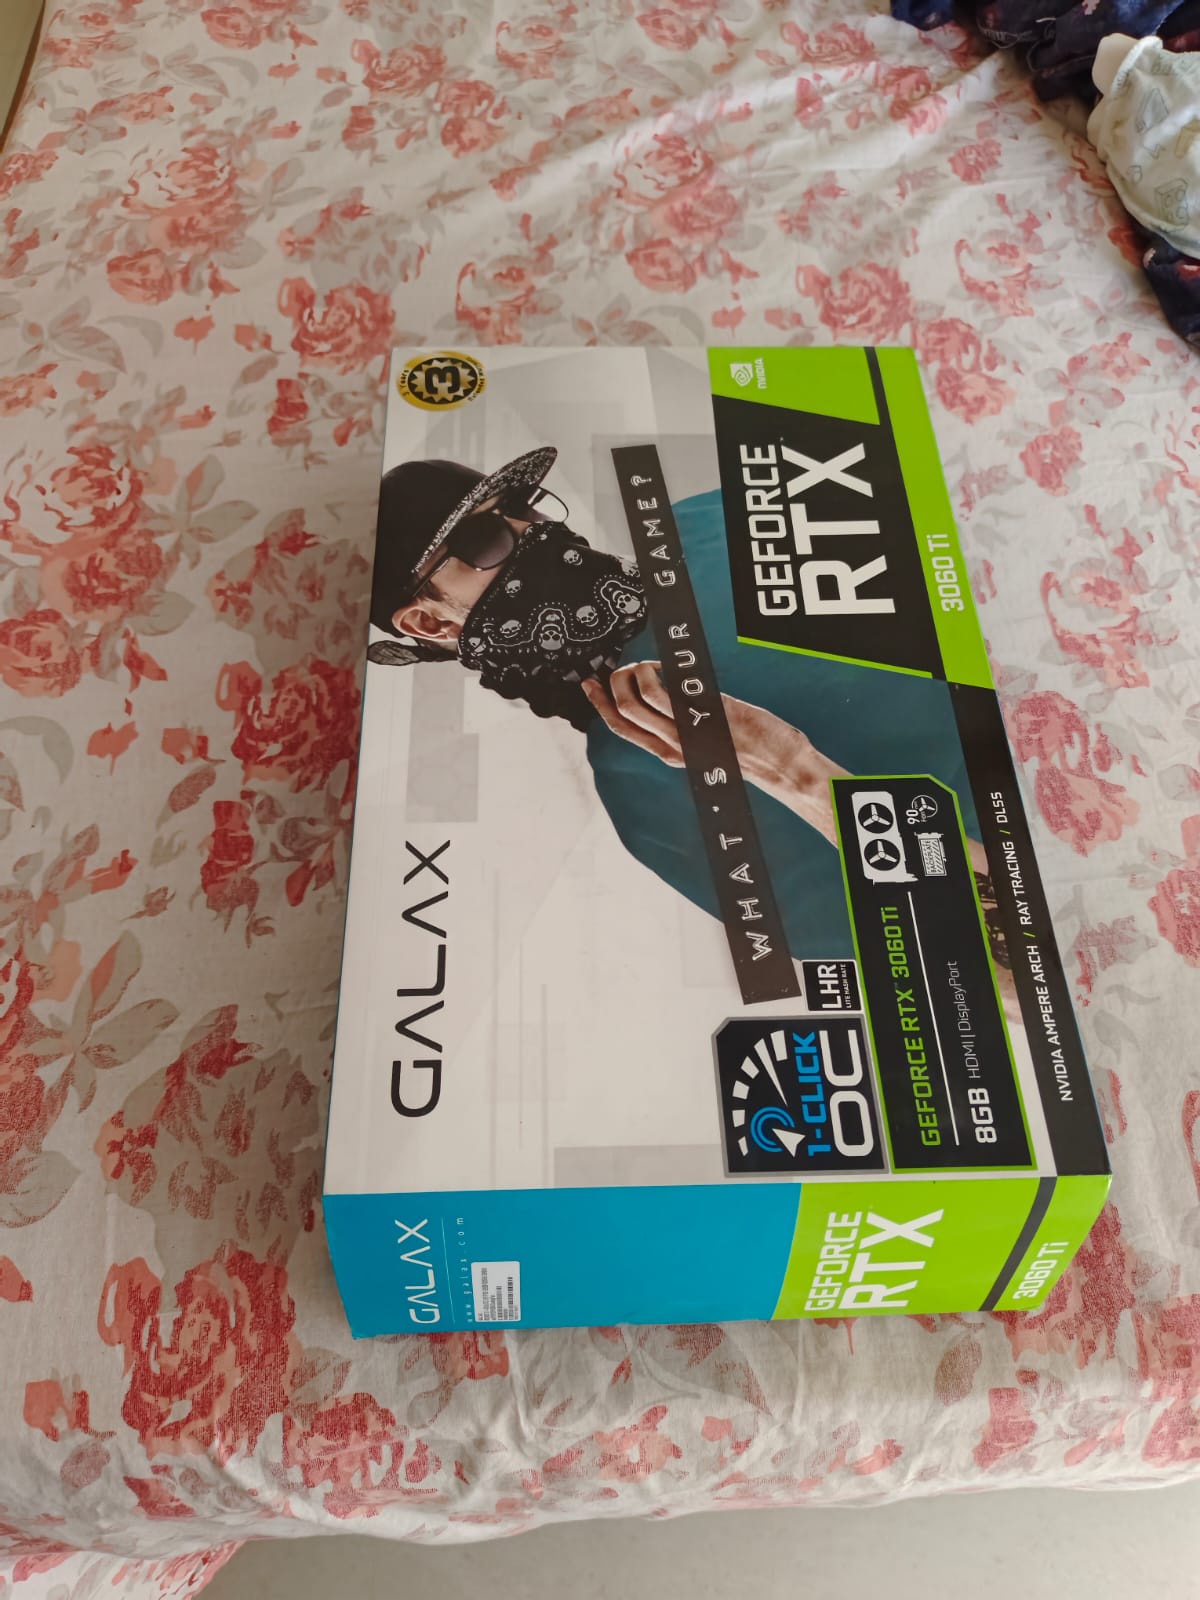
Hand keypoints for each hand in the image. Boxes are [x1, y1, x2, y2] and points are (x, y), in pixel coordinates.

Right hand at [582, 662, 846, 842]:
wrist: (783, 767)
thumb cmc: (754, 754)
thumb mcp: (709, 743)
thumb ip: (687, 727)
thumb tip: (672, 698)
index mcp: (670, 753)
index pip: (622, 728)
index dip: (600, 704)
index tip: (591, 684)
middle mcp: (671, 746)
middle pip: (621, 714)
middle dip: (612, 685)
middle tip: (622, 668)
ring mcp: (684, 731)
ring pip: (634, 700)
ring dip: (631, 675)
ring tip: (643, 664)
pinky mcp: (700, 715)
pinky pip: (661, 691)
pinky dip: (653, 672)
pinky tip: (663, 664)